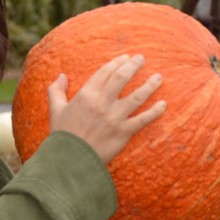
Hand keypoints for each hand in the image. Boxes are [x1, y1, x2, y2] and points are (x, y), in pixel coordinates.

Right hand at [46, 54, 165, 163]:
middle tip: (142, 58)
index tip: (125, 58)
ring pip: (137, 96)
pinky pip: (143, 120)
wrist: (70, 161)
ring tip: (159, 77)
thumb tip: (61, 76)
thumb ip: (56, 90)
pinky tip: (163, 104)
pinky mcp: (123, 133)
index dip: (117, 62)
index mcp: (86, 95)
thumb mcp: (56, 109)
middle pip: (122, 78)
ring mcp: (114, 118)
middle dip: (134, 65)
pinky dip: (155, 112)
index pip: (105, 72)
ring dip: (150, 85)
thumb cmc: (63, 135)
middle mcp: (102, 103)